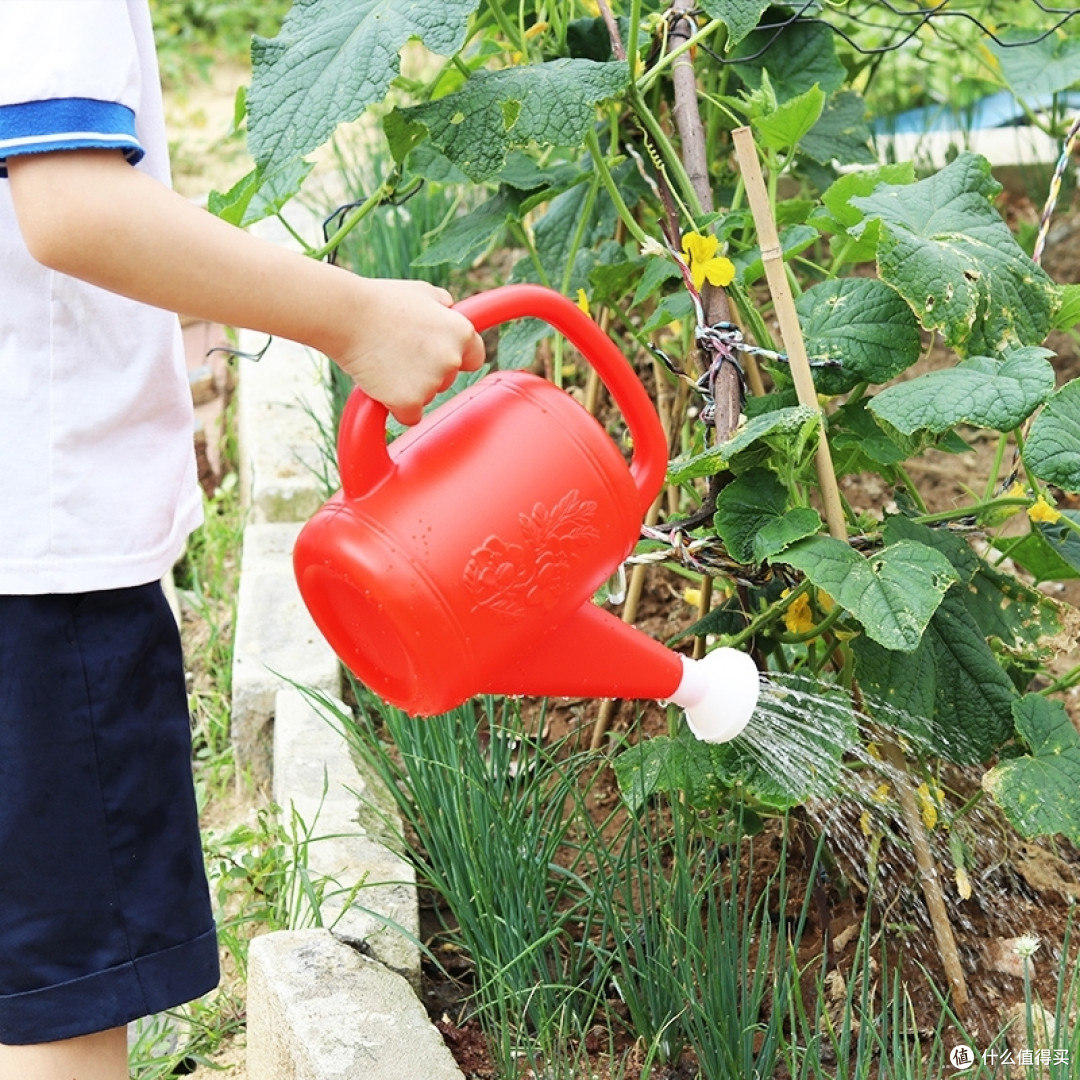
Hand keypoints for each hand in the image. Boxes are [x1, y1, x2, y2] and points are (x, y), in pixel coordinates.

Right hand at [334, 278, 485, 425]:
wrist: (346, 316)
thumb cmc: (380, 302)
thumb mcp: (421, 292)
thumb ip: (444, 305)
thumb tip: (451, 309)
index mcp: (460, 331)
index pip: (475, 357)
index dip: (457, 358)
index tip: (440, 357)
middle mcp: (451, 358)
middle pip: (448, 379)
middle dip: (427, 372)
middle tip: (399, 352)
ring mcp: (432, 382)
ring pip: (427, 397)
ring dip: (410, 387)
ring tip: (385, 360)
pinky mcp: (409, 402)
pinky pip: (410, 416)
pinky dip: (396, 406)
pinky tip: (382, 384)